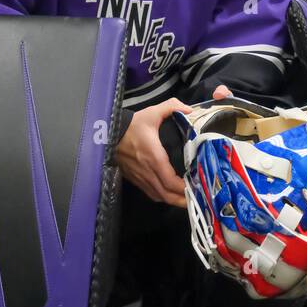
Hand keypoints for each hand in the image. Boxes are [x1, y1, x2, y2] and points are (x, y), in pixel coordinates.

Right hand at [114, 86, 231, 206]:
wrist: (108, 133)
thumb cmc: (132, 124)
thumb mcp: (152, 112)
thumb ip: (172, 107)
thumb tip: (189, 110)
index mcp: (154, 157)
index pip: (169, 181)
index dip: (183, 189)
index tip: (197, 187)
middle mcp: (147, 171)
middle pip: (166, 194)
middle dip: (182, 200)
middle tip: (197, 199)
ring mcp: (140, 177)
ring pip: (158, 196)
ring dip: (173, 200)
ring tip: (187, 198)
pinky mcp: (134, 178)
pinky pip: (150, 192)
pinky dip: (162, 196)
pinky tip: (170, 193)